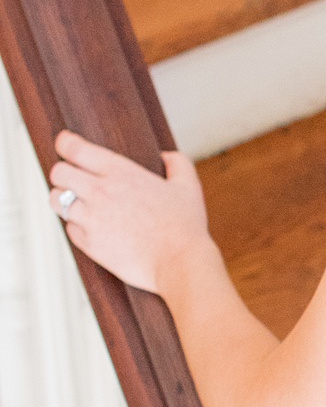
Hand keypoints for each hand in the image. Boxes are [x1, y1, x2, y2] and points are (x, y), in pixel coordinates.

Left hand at [50, 131, 210, 294]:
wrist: (180, 263)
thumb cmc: (184, 226)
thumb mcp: (188, 186)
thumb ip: (177, 163)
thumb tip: (167, 157)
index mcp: (120, 172)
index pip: (73, 148)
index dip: (65, 144)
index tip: (66, 145)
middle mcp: (100, 192)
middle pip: (57, 173)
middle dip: (63, 173)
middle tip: (73, 179)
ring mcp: (92, 219)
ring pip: (56, 201)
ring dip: (64, 200)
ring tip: (77, 203)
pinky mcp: (90, 244)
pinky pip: (70, 229)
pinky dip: (77, 227)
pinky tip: (92, 227)